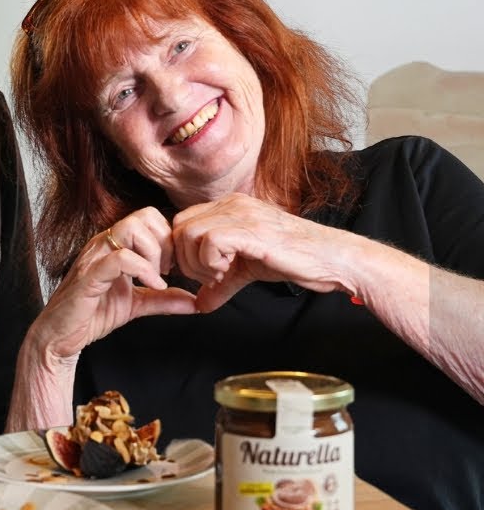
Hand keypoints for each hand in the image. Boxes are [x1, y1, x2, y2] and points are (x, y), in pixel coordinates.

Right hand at [26, 207, 196, 361]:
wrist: (60, 336)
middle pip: (144, 215)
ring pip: (131, 228)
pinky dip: (144, 270)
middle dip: (165, 242)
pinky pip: (120, 258)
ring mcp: (95, 257)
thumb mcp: (136, 304)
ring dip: (154, 253)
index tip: (174, 267)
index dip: (169, 238)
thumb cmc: (91, 315)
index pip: (149, 218)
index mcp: (115, 245)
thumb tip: (194, 301)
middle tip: (169, 270)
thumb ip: (163, 299)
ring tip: (158, 279)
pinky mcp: (89, 276)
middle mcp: (104, 244)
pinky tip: (153, 287)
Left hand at [171, 194, 352, 311]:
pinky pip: (210, 241)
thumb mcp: (246, 270)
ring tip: (220, 275)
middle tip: (209, 277)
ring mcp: (241, 214)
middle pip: (179, 228)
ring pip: (189, 233)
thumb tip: (200, 305)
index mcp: (228, 207)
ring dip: (197, 262)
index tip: (199, 273)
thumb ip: (220, 284)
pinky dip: (211, 262)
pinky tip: (229, 271)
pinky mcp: (251, 230)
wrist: (330, 259)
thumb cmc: (292, 259)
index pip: (181, 222)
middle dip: (186, 259)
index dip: (182, 252)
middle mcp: (232, 204)